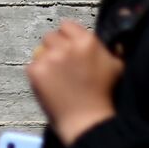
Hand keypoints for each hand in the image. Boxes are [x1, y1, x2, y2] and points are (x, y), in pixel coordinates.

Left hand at [27, 20, 123, 144]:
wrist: (87, 122)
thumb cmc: (105, 96)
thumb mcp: (116, 66)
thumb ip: (110, 48)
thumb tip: (108, 39)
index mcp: (86, 41)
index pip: (67, 25)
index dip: (68, 37)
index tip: (71, 49)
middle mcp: (66, 46)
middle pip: (51, 36)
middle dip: (56, 48)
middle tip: (64, 67)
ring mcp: (49, 58)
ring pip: (40, 50)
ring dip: (47, 60)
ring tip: (58, 79)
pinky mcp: (35, 71)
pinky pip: (32, 65)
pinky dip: (38, 75)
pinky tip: (50, 86)